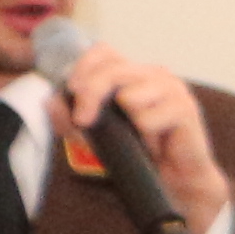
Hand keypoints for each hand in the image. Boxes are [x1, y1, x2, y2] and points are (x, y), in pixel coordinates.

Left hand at [49, 33, 234, 233]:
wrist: (178, 182)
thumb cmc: (141, 153)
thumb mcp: (98, 136)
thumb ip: (72, 120)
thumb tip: (49, 102)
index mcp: (135, 73)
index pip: (105, 51)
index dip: (84, 66)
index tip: (72, 91)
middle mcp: (155, 74)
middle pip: (113, 71)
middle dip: (90, 96)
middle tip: (84, 121)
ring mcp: (173, 89)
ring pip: (129, 97)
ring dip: (128, 124)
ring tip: (140, 138)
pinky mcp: (185, 109)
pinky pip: (148, 120)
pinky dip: (146, 138)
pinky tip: (156, 145)